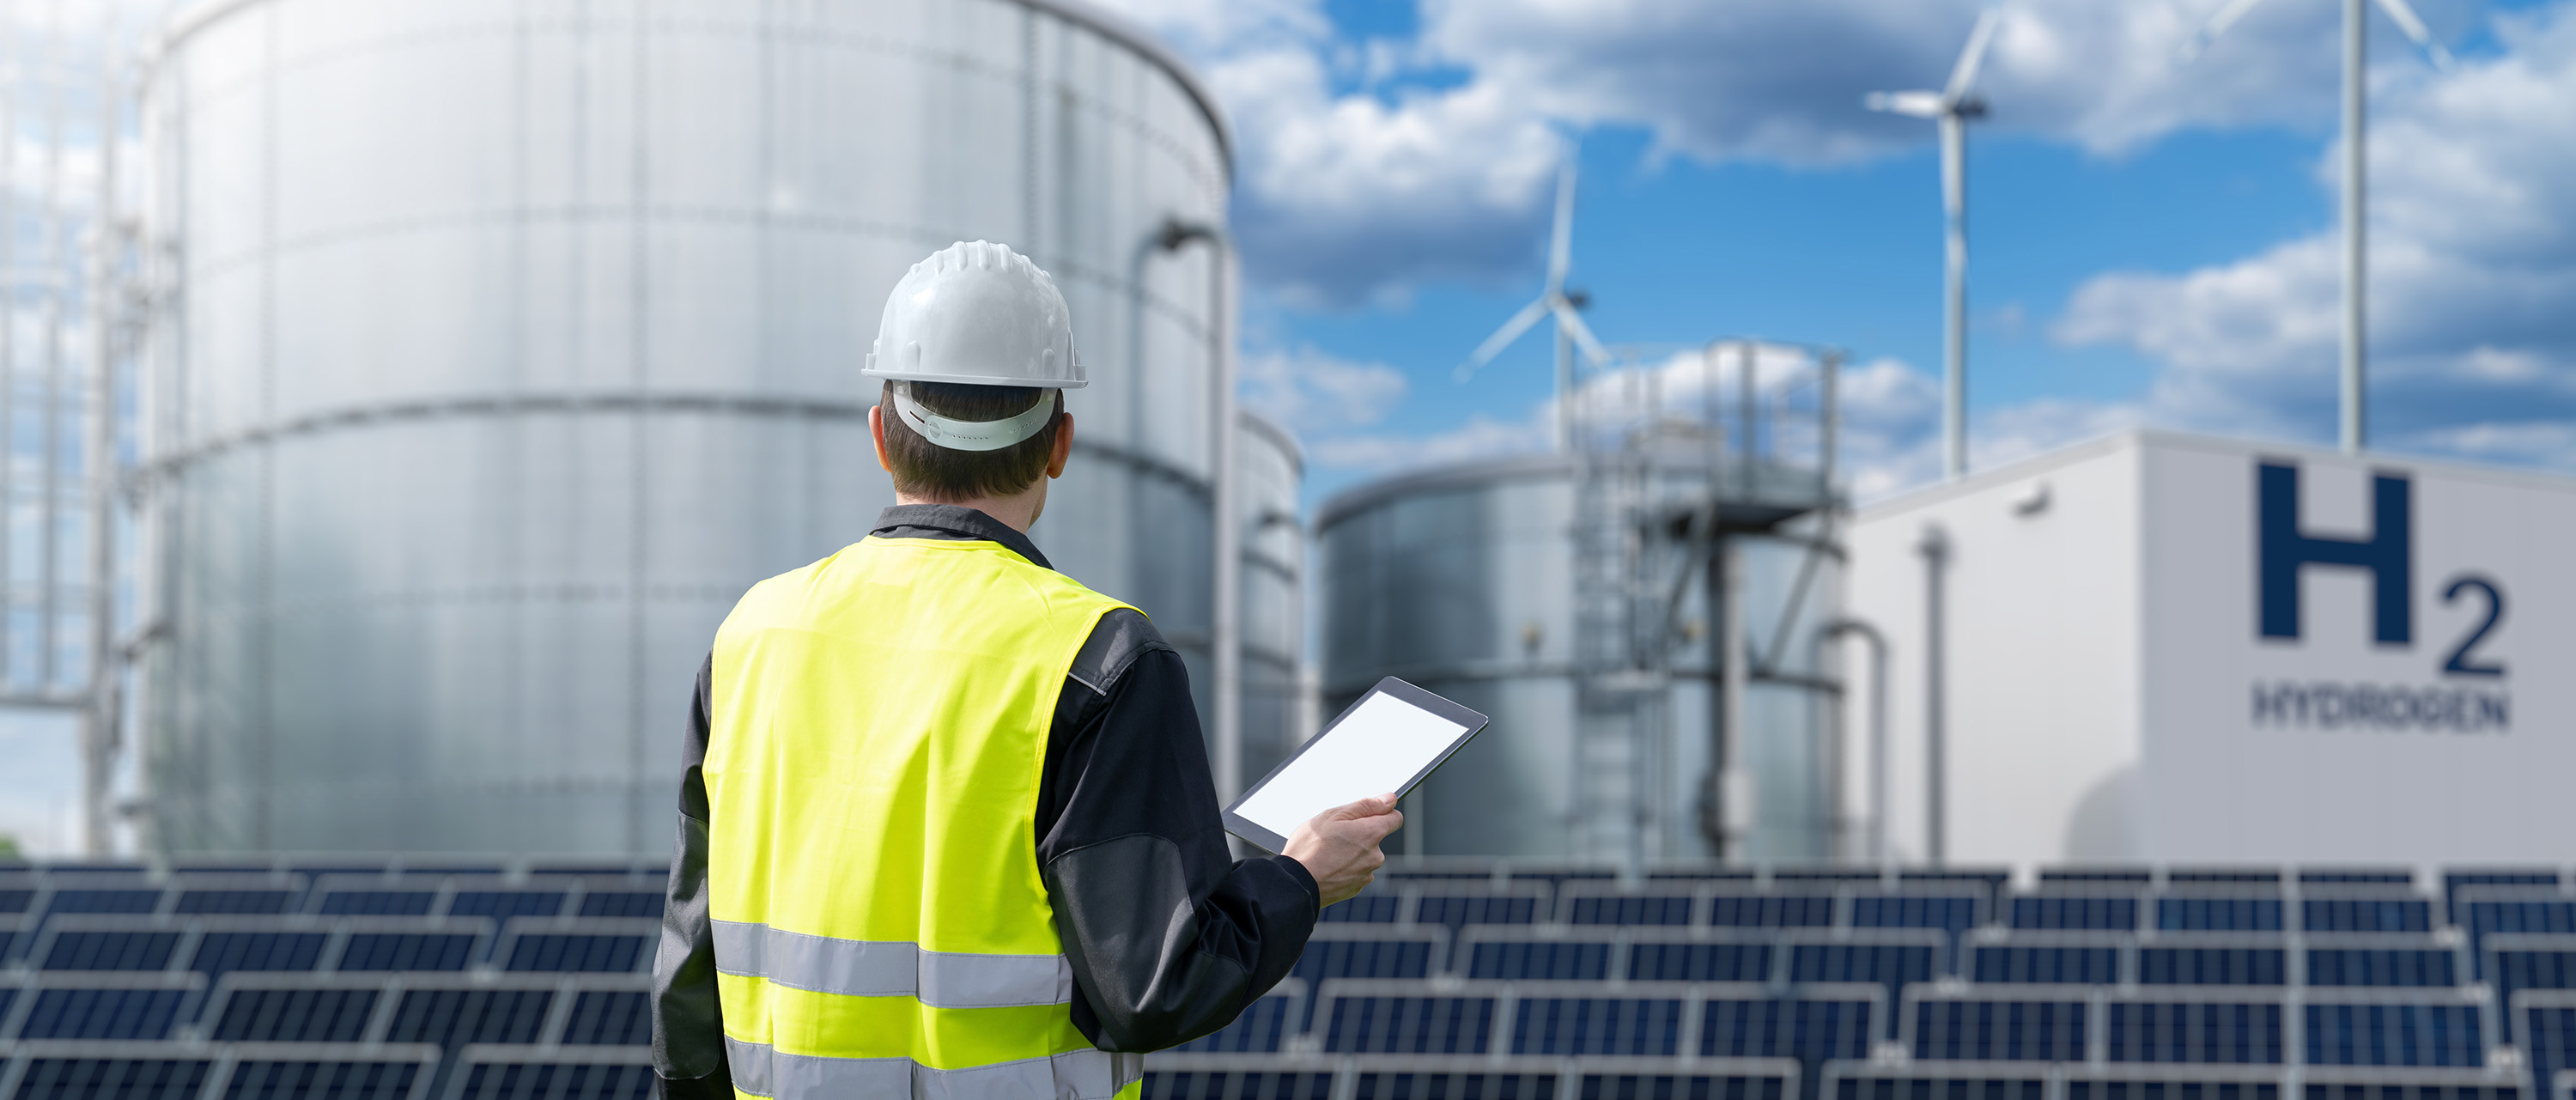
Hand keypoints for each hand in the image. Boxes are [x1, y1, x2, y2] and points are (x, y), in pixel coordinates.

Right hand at [1283, 794, 1403, 907]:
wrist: (1295, 883)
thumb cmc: (1309, 847)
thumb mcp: (1333, 815)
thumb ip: (1366, 805)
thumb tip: (1389, 799)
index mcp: (1372, 834)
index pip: (1395, 818)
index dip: (1383, 812)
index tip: (1368, 813)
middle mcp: (1375, 856)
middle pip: (1375, 838)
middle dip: (1360, 834)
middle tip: (1334, 834)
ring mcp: (1366, 874)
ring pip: (1364, 856)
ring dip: (1351, 853)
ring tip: (1326, 852)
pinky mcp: (1355, 888)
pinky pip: (1355, 872)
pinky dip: (1344, 868)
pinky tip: (1327, 866)